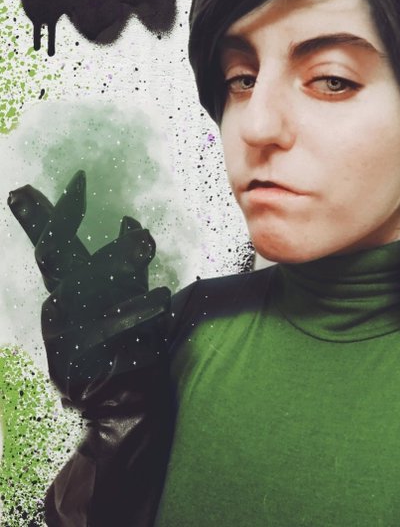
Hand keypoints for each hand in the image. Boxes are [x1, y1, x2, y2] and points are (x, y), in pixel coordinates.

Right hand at [7, 170, 170, 406]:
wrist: (125, 405)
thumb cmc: (130, 347)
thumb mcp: (130, 298)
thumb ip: (128, 264)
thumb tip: (128, 222)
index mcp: (73, 291)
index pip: (58, 245)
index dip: (56, 211)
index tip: (62, 181)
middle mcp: (63, 308)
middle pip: (53, 257)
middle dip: (59, 220)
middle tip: (76, 187)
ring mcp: (66, 335)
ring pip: (82, 288)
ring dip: (115, 262)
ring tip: (144, 241)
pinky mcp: (81, 363)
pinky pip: (109, 330)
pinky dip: (134, 313)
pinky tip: (160, 300)